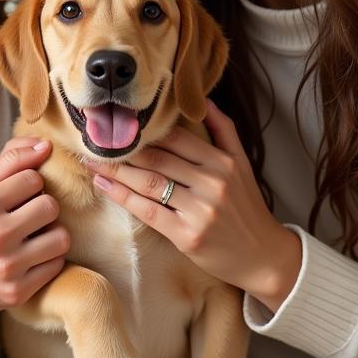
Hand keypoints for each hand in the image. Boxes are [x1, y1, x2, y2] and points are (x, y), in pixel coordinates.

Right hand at [0, 137, 69, 313]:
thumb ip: (9, 162)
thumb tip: (46, 146)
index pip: (34, 180)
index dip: (28, 183)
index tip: (18, 193)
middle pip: (50, 207)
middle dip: (42, 206)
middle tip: (28, 213)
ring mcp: (7, 268)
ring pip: (60, 238)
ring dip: (50, 233)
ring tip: (33, 234)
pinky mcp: (15, 293)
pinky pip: (55, 266)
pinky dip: (47, 258)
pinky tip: (30, 255)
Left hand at [86, 102, 300, 311]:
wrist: (264, 257)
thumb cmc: (247, 208)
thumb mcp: (243, 164)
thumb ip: (224, 130)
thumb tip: (204, 100)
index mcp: (223, 162)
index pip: (175, 139)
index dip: (145, 132)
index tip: (119, 125)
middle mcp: (213, 182)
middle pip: (158, 159)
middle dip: (123, 151)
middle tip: (95, 142)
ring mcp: (200, 209)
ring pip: (149, 182)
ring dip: (116, 171)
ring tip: (93, 161)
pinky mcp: (188, 235)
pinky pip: (148, 210)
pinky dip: (122, 196)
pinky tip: (104, 185)